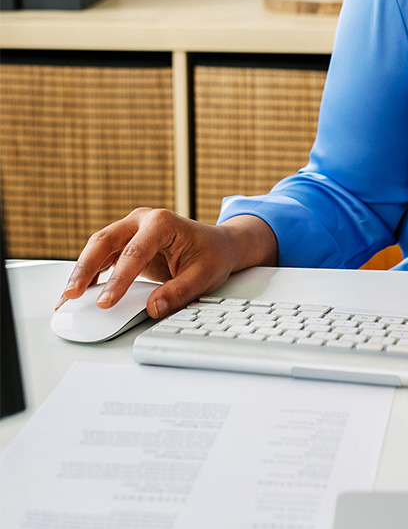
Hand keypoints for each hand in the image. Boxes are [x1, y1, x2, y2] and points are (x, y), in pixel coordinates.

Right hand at [57, 209, 278, 318]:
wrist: (219, 244)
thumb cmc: (213, 255)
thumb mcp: (204, 275)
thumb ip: (179, 292)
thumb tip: (154, 308)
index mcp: (163, 222)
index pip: (135, 251)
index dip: (119, 279)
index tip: (107, 302)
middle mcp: (142, 220)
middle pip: (105, 241)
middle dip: (85, 268)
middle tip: (72, 294)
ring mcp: (131, 228)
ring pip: (98, 246)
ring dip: (82, 270)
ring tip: (68, 297)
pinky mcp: (126, 242)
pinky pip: (102, 256)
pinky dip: (89, 272)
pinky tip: (79, 291)